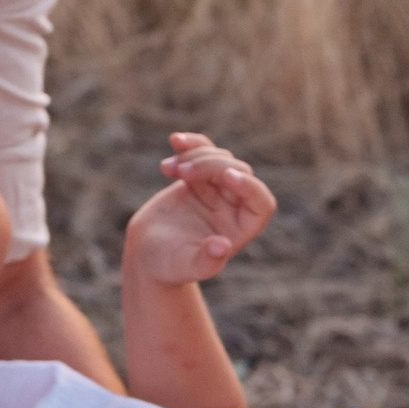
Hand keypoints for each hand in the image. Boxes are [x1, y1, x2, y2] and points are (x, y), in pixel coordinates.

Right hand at [127, 134, 275, 285]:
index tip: (226, 176)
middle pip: (239, 172)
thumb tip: (224, 248)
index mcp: (240, 230)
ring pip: (221, 158)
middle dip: (213, 167)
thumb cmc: (167, 265)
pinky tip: (175, 141)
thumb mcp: (184, 266)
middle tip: (183, 173)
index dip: (250, 187)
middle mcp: (234, 208)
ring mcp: (218, 190)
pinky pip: (203, 152)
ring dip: (197, 155)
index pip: (262, 204)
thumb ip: (205, 262)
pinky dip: (191, 144)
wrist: (146, 252)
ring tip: (169, 169)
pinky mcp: (199, 178)